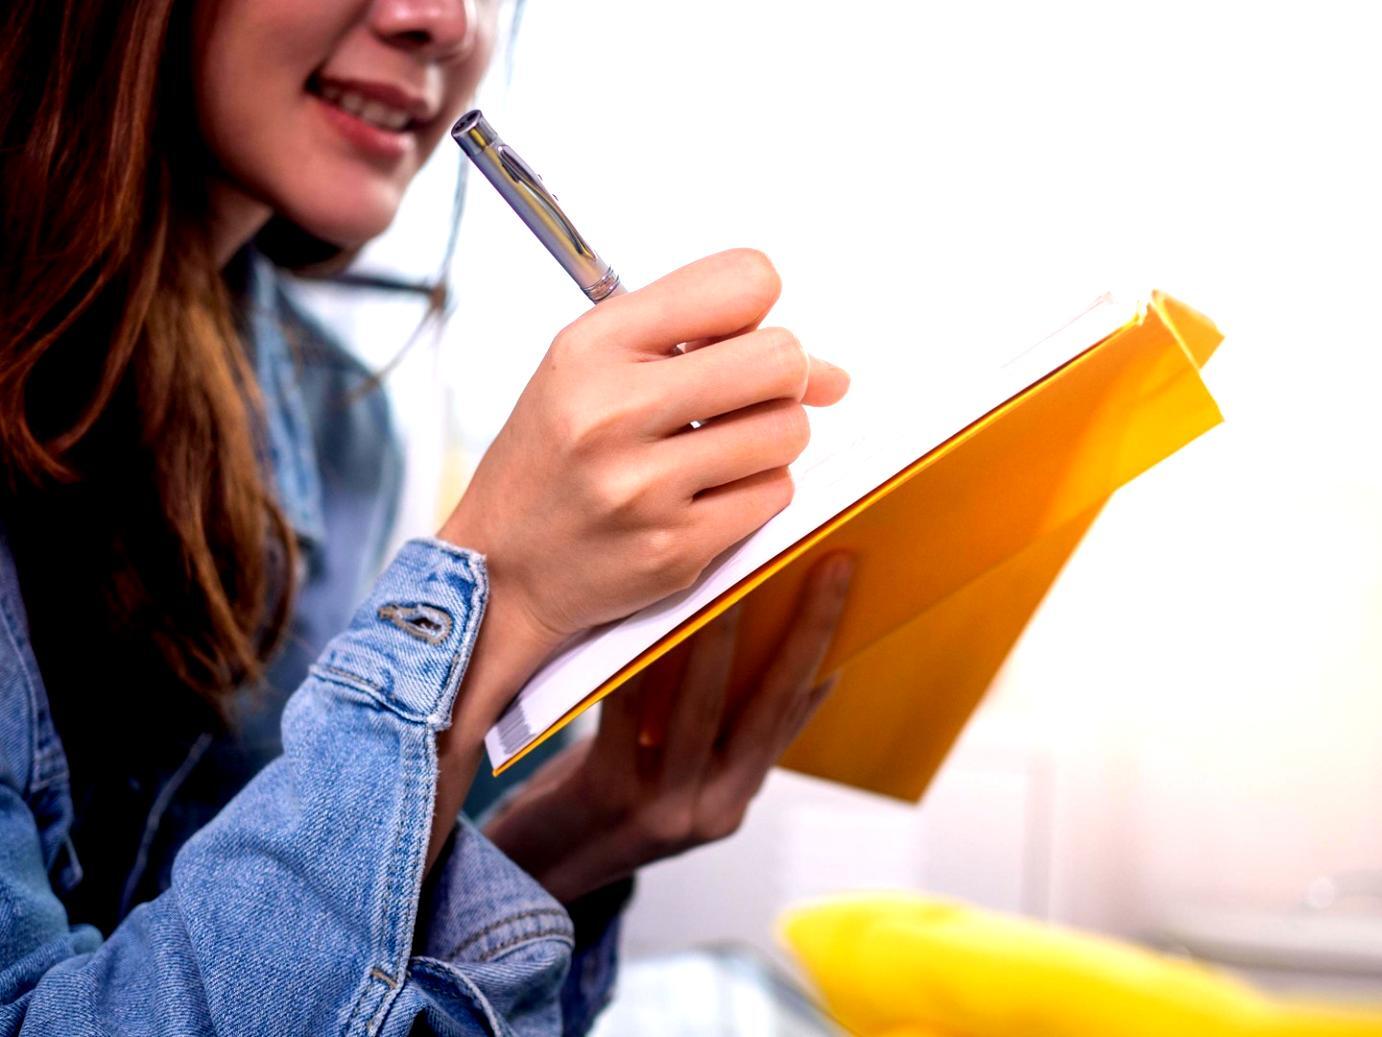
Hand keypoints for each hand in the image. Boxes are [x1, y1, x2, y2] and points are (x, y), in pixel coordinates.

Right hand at [438, 249, 849, 712]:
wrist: (502, 567)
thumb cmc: (557, 455)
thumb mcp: (592, 367)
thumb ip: (700, 339)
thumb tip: (833, 374)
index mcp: (592, 347)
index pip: (743, 282)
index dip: (756, 305)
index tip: (736, 334)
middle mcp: (613, 413)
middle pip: (780, 359)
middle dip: (782, 375)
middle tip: (746, 396)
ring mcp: (644, 487)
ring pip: (788, 432)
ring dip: (772, 438)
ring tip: (721, 448)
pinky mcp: (673, 548)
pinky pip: (774, 495)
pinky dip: (756, 490)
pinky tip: (708, 494)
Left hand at [484, 554, 854, 902]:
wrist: (539, 869)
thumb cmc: (608, 799)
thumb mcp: (678, 779)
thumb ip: (723, 731)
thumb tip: (777, 647)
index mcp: (735, 798)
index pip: (792, 715)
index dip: (823, 648)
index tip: (842, 580)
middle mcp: (711, 809)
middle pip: (767, 709)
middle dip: (804, 632)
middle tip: (827, 567)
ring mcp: (663, 807)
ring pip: (701, 708)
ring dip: (720, 637)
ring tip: (734, 576)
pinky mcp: (608, 794)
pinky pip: (628, 715)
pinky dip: (639, 663)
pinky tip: (645, 616)